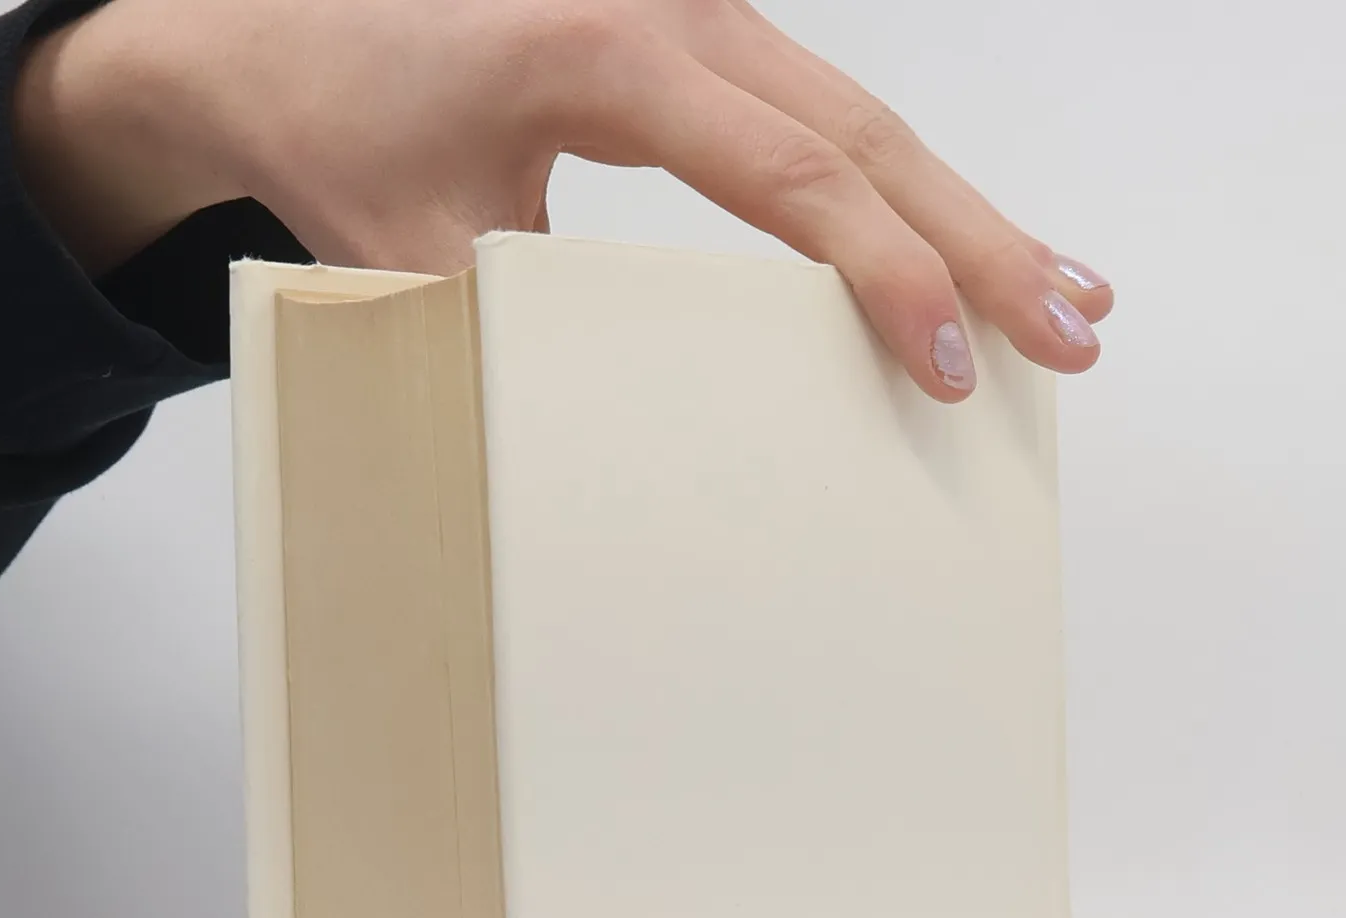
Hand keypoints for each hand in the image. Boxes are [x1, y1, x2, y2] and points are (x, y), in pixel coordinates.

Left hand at [13, 0, 1112, 401]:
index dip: (880, 271)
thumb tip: (617, 446)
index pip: (790, 173)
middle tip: (1074, 331)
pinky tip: (963, 244)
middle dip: (978, 241)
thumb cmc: (340, 122)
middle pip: (866, 134)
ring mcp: (697, 19)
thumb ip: (525, 323)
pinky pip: (826, 118)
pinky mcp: (699, 47)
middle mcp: (677, 14)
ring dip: (967, 212)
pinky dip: (904, 188)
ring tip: (1067, 298)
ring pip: (866, 118)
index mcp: (610, 50)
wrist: (271, 36)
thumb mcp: (417, 244)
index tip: (946, 360)